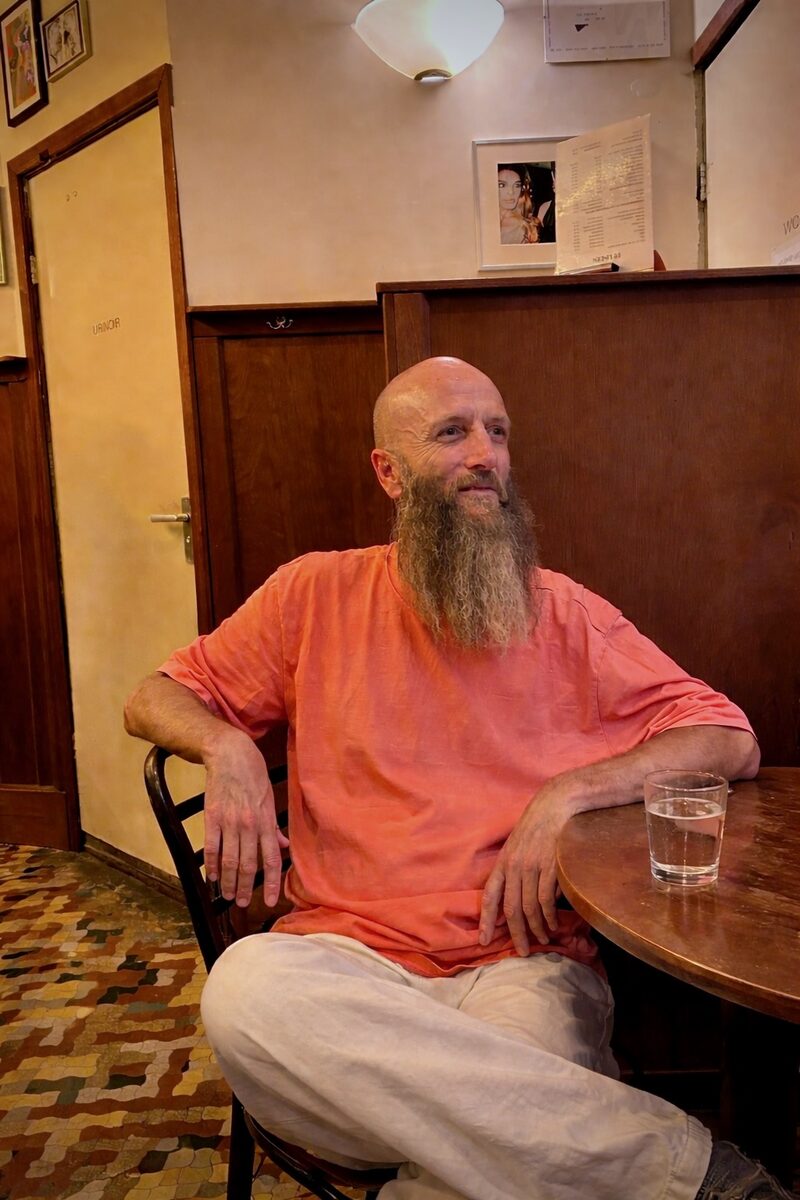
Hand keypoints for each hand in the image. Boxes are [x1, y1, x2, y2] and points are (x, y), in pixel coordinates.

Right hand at [203, 735, 288, 907]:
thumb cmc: (254, 775)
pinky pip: (212, 847)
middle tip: (242, 905)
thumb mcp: (270, 798)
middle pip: (248, 865)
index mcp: (266, 822)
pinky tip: (212, 877)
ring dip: (229, 882)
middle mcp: (249, 826)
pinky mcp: (212, 818)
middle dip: (245, 888)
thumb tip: (282, 846)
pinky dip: (211, 864)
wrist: (230, 755)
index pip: (270, 859)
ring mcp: (230, 822)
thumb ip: (274, 826)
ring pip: (229, 860)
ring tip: (228, 896)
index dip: (270, 883)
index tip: (268, 901)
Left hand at [479, 784, 571, 955]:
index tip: (483, 941)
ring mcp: (532, 868)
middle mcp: (514, 867)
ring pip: (530, 908)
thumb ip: (514, 872)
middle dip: (516, 934)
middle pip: (511, 909)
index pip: (489, 896)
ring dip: (536, 928)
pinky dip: (550, 917)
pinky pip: (547, 901)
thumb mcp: (516, 847)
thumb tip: (518, 901)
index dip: (485, 920)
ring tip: (542, 939)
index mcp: (502, 863)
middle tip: (522, 952)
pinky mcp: (550, 868)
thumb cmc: (536, 827)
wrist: (554, 806)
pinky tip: (553, 925)